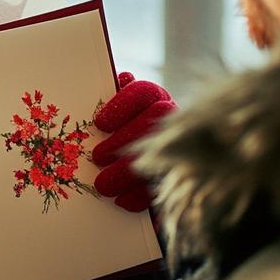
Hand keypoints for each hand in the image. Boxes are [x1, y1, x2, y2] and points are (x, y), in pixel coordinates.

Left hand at [91, 72, 176, 212]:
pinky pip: (166, 184)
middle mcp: (171, 119)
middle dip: (124, 140)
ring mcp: (181, 145)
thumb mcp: (112, 118)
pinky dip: (142, 195)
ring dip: (129, 170)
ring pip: (162, 151)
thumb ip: (111, 99)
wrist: (135, 170)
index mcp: (154, 99)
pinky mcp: (179, 177)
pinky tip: (122, 201)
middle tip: (97, 158)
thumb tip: (121, 78)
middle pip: (154, 121)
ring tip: (102, 185)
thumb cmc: (117, 135)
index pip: (144, 92)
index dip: (123, 105)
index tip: (100, 124)